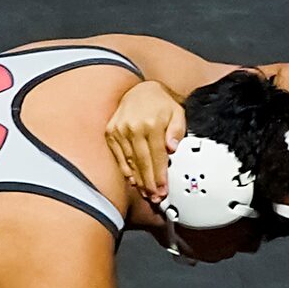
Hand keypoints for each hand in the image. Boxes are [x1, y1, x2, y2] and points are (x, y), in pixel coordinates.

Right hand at [103, 78, 184, 206]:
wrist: (141, 90)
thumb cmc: (160, 103)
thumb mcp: (177, 112)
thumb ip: (177, 130)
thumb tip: (172, 147)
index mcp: (152, 123)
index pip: (157, 157)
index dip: (160, 176)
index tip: (163, 190)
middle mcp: (134, 127)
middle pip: (143, 163)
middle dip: (149, 183)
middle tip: (155, 197)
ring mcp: (120, 130)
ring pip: (130, 162)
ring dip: (139, 180)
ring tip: (146, 193)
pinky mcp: (111, 133)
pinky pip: (119, 157)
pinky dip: (125, 170)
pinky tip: (133, 180)